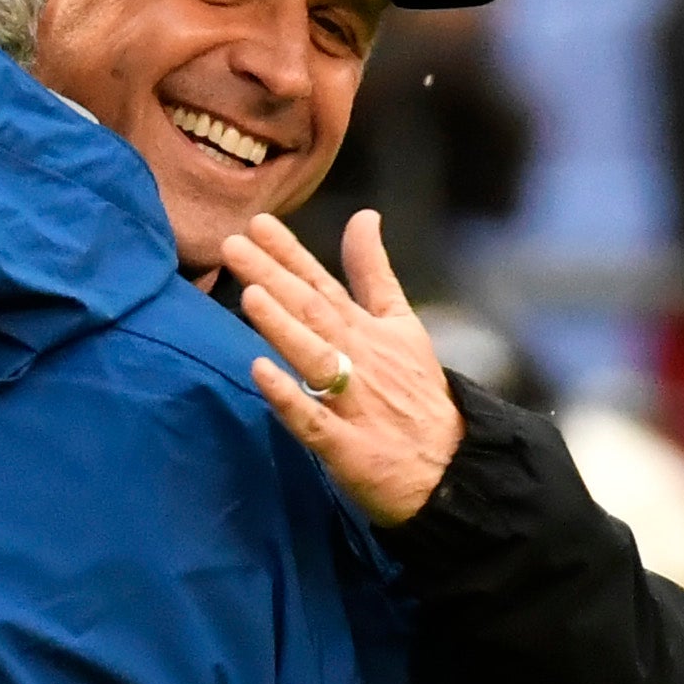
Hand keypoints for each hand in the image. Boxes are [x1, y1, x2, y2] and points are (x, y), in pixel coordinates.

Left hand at [222, 210, 464, 525]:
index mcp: (367, 331)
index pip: (323, 284)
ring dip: (284, 327)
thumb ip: (374, 272)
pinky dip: (289, 397)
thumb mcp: (403, 324)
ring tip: (250, 294)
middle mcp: (360, 359)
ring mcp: (354, 402)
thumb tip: (364, 216)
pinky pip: (314, 421)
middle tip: (234, 245)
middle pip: (313, 312)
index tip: (257, 223)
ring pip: (315, 358)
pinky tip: (261, 373)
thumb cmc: (416, 393)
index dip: (291, 253)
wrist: (450, 467)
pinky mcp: (347, 447)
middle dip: (274, 277)